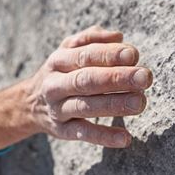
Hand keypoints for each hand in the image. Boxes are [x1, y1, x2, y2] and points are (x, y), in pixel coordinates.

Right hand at [25, 25, 151, 147]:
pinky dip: (104, 136)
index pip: (85, 55)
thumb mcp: (69, 50)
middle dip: (117, 78)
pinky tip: (125, 138)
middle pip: (86, 80)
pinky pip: (84, 134)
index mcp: (59, 60)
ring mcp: (57, 109)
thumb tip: (118, 36)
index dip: (109, 54)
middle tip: (145, 77)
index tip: (133, 55)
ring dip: (114, 104)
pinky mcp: (62, 131)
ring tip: (140, 102)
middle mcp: (55, 84)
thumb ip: (92, 39)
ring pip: (85, 106)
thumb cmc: (61, 72)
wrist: (29, 104)